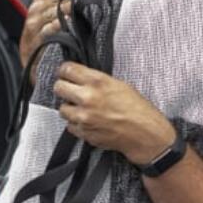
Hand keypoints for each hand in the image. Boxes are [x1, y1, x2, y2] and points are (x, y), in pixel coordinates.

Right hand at [19, 0, 80, 66]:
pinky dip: (54, 25)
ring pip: (50, 12)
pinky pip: (46, 30)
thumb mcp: (43, 9)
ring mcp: (34, 24)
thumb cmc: (38, 28)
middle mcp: (35, 10)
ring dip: (64, 7)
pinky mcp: (35, 40)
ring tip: (75, 4)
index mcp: (38, 0)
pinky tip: (63, 22)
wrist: (27, 52)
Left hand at [53, 62, 176, 165]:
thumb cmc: (137, 109)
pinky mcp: (83, 132)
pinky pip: (70, 125)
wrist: (144, 133)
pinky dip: (76, 123)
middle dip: (64, 88)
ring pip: (62, 108)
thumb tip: (81, 77)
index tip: (66, 73)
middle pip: (58, 87)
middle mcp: (87, 98)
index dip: (65, 71)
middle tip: (70, 90)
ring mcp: (84, 117)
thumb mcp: (119, 84)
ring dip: (70, 108)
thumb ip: (97, 80)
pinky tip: (88, 121)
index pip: (67, 69)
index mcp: (97, 82)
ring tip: (82, 108)